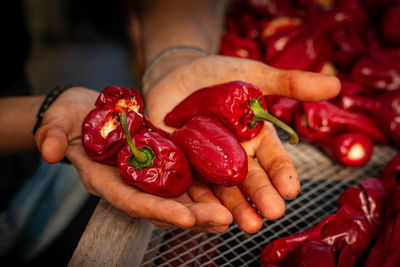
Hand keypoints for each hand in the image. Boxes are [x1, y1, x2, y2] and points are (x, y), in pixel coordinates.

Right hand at [34, 86, 231, 232]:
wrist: (87, 110)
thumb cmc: (70, 117)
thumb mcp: (57, 121)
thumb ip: (51, 135)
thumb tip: (47, 151)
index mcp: (105, 180)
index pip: (132, 201)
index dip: (157, 211)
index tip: (185, 218)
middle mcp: (130, 183)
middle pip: (162, 206)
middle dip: (193, 216)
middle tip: (224, 220)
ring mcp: (147, 175)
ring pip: (177, 197)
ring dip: (205, 207)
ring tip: (233, 215)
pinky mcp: (161, 161)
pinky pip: (184, 178)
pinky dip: (204, 187)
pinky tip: (226, 192)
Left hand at [143, 55, 340, 232]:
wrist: (175, 74)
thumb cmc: (218, 75)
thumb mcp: (253, 75)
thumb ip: (289, 83)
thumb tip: (335, 84)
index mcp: (257, 139)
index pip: (274, 160)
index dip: (283, 175)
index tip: (291, 190)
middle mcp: (235, 157)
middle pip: (250, 180)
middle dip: (261, 196)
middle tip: (272, 213)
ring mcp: (208, 164)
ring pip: (222, 190)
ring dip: (233, 207)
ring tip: (246, 224)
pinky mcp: (183, 166)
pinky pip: (189, 187)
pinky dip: (197, 201)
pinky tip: (204, 214)